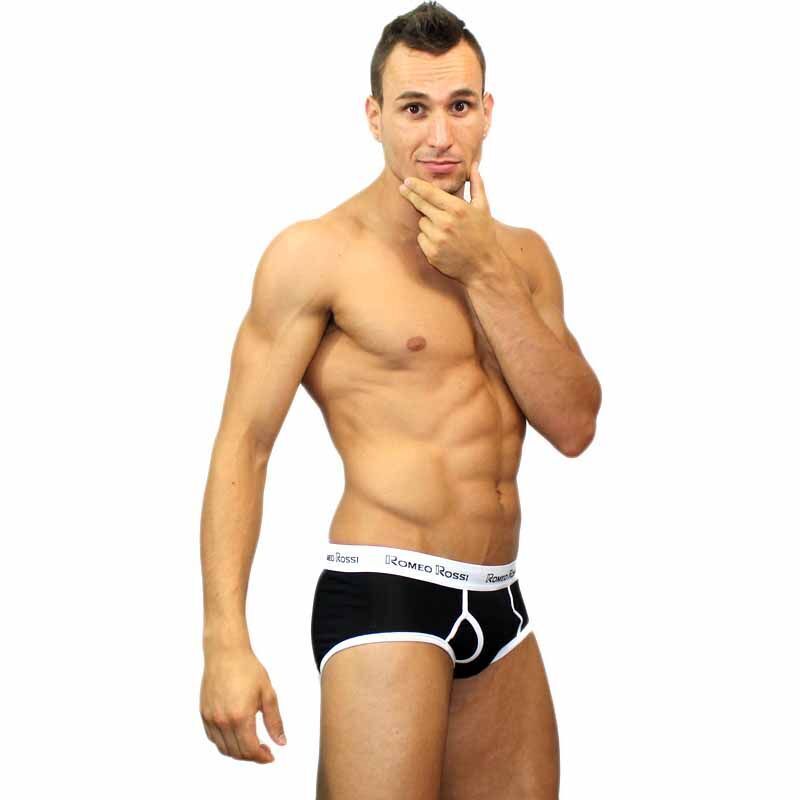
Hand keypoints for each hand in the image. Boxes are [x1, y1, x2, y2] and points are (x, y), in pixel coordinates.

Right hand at [200, 647, 286, 762]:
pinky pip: (214, 738)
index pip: (250, 750)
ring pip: (224, 748)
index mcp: (240, 717)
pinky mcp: (204, 714)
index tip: (271, 756)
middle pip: (237, 752)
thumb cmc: (248, 669)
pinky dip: (225, 743)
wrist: (226, 653)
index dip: (262, 757)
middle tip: (264, 750)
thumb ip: (274, 721)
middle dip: (252, 756)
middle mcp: (223, 721)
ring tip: (251, 744)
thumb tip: (281, 742)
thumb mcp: (267, 694)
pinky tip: (236, 736)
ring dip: (238, 752)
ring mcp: (211, 718)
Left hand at [398, 160, 498, 284]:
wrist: (483, 267)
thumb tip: (475, 165)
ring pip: (421, 222)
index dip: (416, 185)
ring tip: (443, 229)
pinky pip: (421, 239)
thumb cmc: (484, 235)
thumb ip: (477, 185)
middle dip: (411, 196)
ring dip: (427, 222)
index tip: (407, 180)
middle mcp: (445, 223)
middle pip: (420, 204)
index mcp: (457, 209)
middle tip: (403, 189)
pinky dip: (427, 238)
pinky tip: (441, 241)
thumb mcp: (483, 208)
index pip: (430, 192)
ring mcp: (437, 239)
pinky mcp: (432, 253)